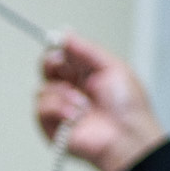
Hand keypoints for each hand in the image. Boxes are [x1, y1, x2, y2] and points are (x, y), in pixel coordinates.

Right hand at [36, 32, 166, 170]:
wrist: (127, 137)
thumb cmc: (128, 107)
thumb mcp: (113, 67)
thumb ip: (87, 49)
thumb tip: (65, 33)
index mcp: (85, 74)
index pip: (61, 55)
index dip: (56, 48)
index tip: (57, 43)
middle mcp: (70, 89)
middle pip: (45, 68)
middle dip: (52, 64)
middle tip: (63, 66)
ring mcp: (59, 107)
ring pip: (42, 89)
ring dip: (63, 94)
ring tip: (84, 105)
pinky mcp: (51, 125)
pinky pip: (41, 108)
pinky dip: (58, 109)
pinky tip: (75, 116)